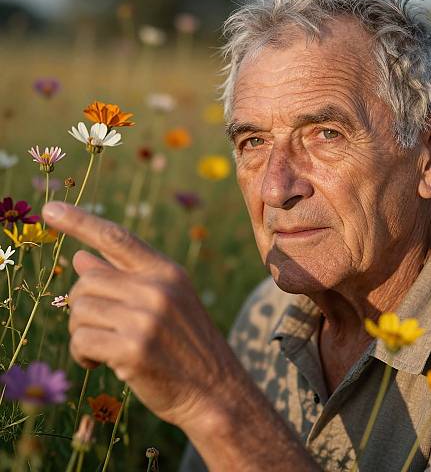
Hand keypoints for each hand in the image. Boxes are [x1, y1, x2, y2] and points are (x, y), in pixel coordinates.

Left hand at [43, 202, 236, 426]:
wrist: (214, 389)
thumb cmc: (184, 344)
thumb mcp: (164, 301)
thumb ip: (124, 277)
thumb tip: (81, 257)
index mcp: (166, 271)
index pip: (116, 238)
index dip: (80, 221)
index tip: (49, 209)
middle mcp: (157, 288)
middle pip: (88, 280)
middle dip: (82, 304)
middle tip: (97, 326)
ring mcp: (146, 318)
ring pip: (80, 310)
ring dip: (80, 331)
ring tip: (101, 346)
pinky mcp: (133, 349)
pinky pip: (81, 340)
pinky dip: (81, 353)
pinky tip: (97, 362)